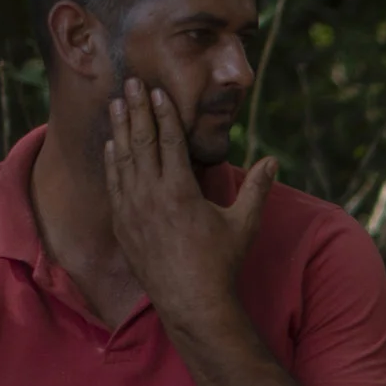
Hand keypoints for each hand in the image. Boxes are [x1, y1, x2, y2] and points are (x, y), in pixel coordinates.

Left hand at [103, 78, 275, 330]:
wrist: (191, 303)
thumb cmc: (221, 263)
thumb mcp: (244, 224)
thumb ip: (256, 189)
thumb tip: (273, 162)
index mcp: (180, 190)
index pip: (168, 140)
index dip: (163, 113)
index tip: (156, 90)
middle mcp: (151, 195)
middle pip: (141, 141)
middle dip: (136, 109)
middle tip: (130, 82)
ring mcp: (132, 209)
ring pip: (122, 159)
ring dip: (119, 128)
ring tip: (117, 103)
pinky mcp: (122, 224)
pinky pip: (114, 184)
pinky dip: (112, 161)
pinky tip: (112, 145)